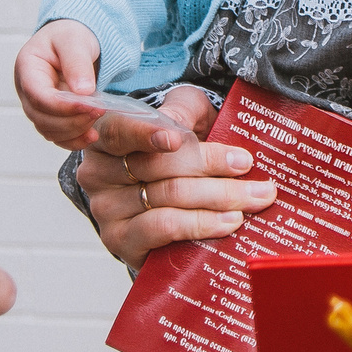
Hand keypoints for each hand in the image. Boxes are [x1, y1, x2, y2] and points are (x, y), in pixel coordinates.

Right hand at [15, 22, 210, 157]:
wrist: (74, 41)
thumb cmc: (71, 35)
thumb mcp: (75, 40)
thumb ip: (77, 62)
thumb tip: (82, 91)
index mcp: (27, 68)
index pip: (39, 96)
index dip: (63, 106)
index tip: (90, 106)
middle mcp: (27, 90)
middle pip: (42, 117)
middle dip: (72, 119)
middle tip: (99, 111)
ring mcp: (36, 106)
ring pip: (49, 130)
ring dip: (74, 131)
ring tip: (98, 118)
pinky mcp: (50, 116)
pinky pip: (57, 136)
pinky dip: (73, 140)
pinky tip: (92, 136)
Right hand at [77, 133, 275, 268]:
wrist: (179, 200)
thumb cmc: (181, 151)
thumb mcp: (186, 115)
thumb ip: (182, 110)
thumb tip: (175, 123)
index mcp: (107, 135)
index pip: (119, 130)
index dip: (146, 133)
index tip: (176, 139)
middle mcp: (97, 172)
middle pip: (157, 166)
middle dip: (210, 165)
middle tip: (248, 166)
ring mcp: (105, 210)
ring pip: (168, 197)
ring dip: (218, 196)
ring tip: (255, 196)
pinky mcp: (121, 242)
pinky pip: (164, 229)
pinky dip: (201, 224)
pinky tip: (229, 221)